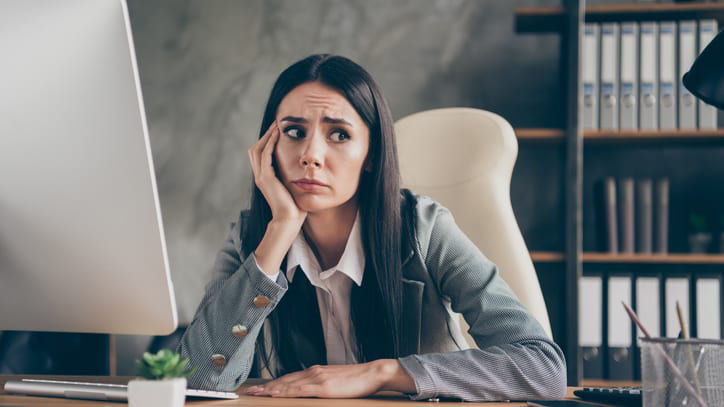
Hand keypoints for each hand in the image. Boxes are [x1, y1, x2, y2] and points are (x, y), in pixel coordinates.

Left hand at [244, 360, 415, 397]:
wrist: (373, 373)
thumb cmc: (357, 379)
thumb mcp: (335, 381)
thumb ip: (322, 385)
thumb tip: (312, 391)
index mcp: (316, 371)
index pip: (289, 378)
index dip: (273, 383)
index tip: (259, 387)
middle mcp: (313, 372)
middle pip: (284, 380)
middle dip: (265, 386)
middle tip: (249, 391)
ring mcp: (317, 379)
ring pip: (288, 384)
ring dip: (270, 389)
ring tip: (256, 393)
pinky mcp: (323, 387)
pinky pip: (300, 390)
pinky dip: (285, 392)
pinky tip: (276, 394)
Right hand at [247, 121, 306, 224]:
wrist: (289, 220)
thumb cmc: (294, 208)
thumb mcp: (292, 188)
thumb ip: (291, 178)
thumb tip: (302, 170)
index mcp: (264, 178)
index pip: (260, 155)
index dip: (266, 141)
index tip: (277, 131)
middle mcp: (260, 176)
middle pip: (255, 149)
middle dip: (265, 136)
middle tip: (276, 124)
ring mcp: (261, 177)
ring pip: (258, 149)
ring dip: (267, 136)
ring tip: (276, 126)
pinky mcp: (266, 178)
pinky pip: (265, 155)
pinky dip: (270, 143)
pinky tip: (278, 135)